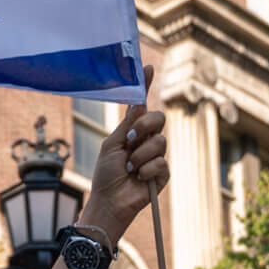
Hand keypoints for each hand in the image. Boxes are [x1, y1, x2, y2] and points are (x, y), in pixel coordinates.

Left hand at [76, 65, 168, 241]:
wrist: (109, 200)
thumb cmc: (106, 174)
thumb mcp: (112, 143)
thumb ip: (127, 124)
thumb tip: (138, 100)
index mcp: (133, 131)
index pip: (143, 105)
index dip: (146, 86)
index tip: (148, 67)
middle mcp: (147, 140)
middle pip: (159, 118)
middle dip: (144, 126)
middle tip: (130, 139)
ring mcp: (156, 156)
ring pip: (160, 142)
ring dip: (141, 155)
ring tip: (130, 168)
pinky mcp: (163, 174)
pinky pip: (162, 163)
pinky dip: (147, 170)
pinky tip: (138, 178)